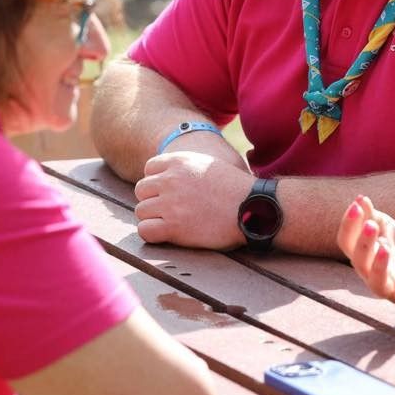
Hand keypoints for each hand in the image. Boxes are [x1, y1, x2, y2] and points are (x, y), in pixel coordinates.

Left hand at [133, 151, 252, 250]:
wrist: (254, 207)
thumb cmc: (236, 189)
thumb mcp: (209, 165)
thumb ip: (185, 168)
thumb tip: (166, 176)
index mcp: (180, 161)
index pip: (149, 168)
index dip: (158, 182)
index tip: (170, 192)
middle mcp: (171, 179)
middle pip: (141, 190)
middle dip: (153, 199)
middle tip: (171, 209)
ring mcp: (170, 203)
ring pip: (141, 211)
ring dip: (153, 217)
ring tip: (173, 222)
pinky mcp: (173, 226)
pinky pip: (145, 230)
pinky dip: (152, 233)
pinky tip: (168, 234)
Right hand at [337, 195, 394, 311]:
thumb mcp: (389, 230)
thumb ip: (373, 216)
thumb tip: (360, 199)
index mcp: (364, 256)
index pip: (347, 243)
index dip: (349, 225)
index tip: (357, 205)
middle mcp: (372, 274)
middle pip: (359, 262)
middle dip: (363, 243)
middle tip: (372, 225)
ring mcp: (391, 288)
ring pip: (377, 283)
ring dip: (378, 266)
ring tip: (385, 248)